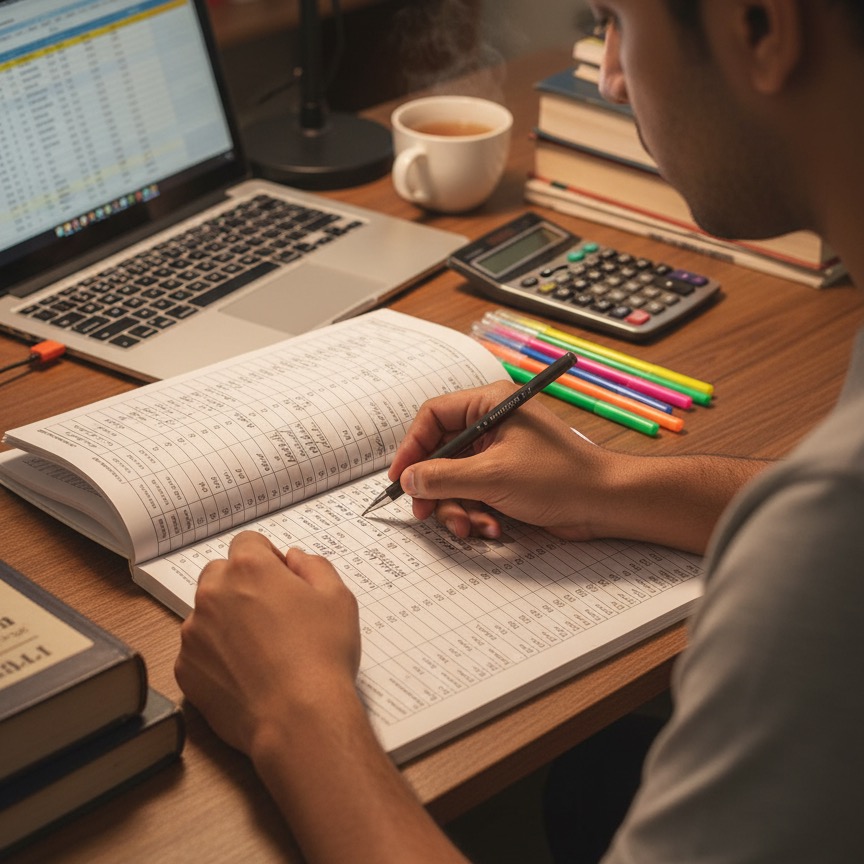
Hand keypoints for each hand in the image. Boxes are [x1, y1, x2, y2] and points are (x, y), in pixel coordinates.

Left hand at [175, 531, 360, 755]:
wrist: (298, 718)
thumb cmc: (322, 656)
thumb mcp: (338, 598)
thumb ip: (314, 566)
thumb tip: (294, 559)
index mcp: (249, 568)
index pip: (248, 543)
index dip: (268, 559)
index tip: (283, 581)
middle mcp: (213, 593)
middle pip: (221, 573)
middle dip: (242, 585)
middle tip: (273, 614)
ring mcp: (194, 632)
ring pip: (207, 613)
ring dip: (228, 621)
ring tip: (262, 650)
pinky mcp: (185, 668)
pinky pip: (198, 651)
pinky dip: (217, 657)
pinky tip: (247, 674)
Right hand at [388, 381, 615, 540]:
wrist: (605, 504)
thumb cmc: (560, 478)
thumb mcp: (494, 476)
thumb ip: (445, 477)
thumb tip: (409, 480)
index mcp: (491, 405)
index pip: (434, 416)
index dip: (412, 447)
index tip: (401, 477)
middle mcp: (492, 424)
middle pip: (441, 453)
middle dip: (435, 488)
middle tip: (425, 513)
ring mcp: (499, 453)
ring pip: (455, 480)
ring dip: (458, 508)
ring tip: (470, 528)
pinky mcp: (506, 479)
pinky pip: (474, 494)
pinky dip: (477, 514)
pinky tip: (493, 529)